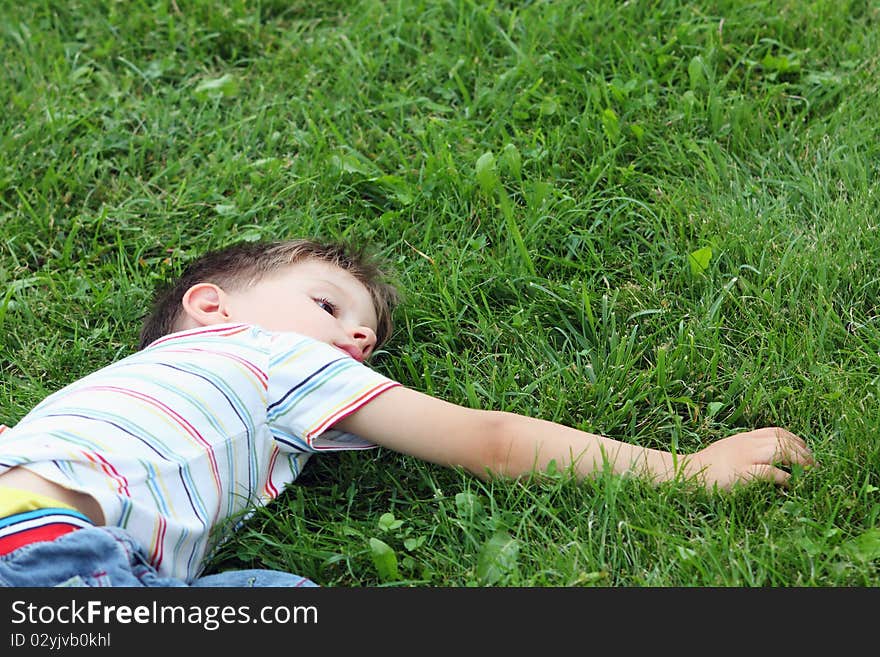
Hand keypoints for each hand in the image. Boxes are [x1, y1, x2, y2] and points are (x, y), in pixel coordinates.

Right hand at [683, 427, 815, 490]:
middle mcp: (746, 443)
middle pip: (783, 440)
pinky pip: (770, 471)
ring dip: (800, 462)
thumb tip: (767, 460)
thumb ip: (746, 451)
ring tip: (810, 474)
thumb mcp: (728, 451)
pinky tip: (792, 484)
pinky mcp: (742, 473)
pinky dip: (785, 477)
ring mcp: (744, 457)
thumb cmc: (706, 467)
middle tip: (815, 466)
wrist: (686, 473)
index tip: (806, 451)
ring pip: (781, 450)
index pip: (776, 431)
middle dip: (803, 452)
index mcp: (744, 438)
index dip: (796, 439)